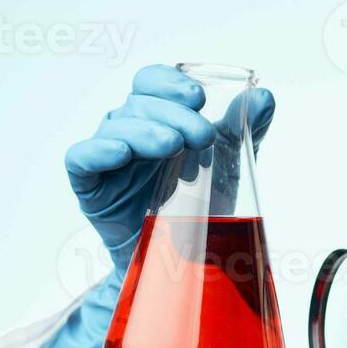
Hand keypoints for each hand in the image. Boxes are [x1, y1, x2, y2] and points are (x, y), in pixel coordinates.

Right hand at [64, 64, 275, 277]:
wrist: (182, 264)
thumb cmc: (199, 208)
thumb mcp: (228, 165)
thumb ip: (245, 130)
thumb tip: (265, 97)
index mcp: (156, 118)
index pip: (152, 82)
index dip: (170, 83)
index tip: (199, 98)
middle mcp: (128, 131)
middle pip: (139, 103)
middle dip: (173, 114)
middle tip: (202, 137)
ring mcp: (107, 157)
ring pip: (115, 127)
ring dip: (145, 130)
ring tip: (172, 145)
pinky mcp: (90, 186)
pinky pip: (81, 159)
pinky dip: (99, 151)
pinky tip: (121, 152)